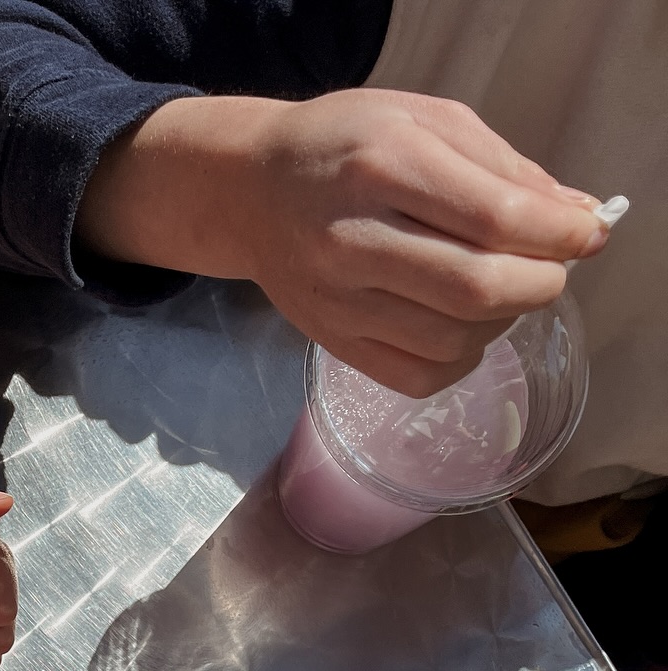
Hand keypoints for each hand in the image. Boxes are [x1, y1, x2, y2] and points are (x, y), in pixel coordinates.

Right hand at [79, 88, 607, 397]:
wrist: (253, 191)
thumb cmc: (347, 145)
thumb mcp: (427, 122)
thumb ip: (503, 169)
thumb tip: (575, 220)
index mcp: (384, 164)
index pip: (494, 216)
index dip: (558, 235)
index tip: (587, 236)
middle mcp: (354, 238)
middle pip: (476, 290)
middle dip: (538, 285)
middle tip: (549, 272)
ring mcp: (338, 299)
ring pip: (451, 341)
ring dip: (500, 325)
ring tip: (501, 295)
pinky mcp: (331, 341)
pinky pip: (415, 377)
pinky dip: (459, 361)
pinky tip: (463, 331)